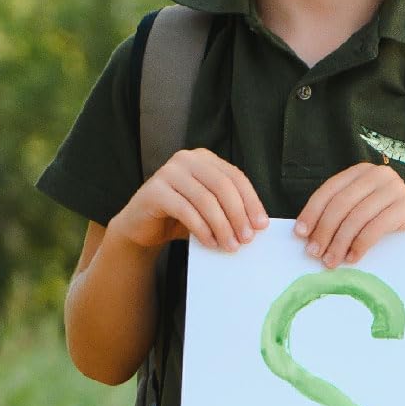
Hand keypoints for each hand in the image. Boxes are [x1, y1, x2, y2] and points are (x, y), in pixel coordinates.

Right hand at [109, 148, 267, 252]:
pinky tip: (210, 243)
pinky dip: (201, 229)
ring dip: (222, 226)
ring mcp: (167, 172)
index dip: (252, 201)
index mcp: (204, 159)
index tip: (262, 225)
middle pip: (222, 186)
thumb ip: (229, 209)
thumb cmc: (181, 218)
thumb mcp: (210, 210)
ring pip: (205, 199)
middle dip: (238, 215)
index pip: (235, 177)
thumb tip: (258, 225)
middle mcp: (186, 159)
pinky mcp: (154, 190)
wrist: (142, 228)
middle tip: (247, 239)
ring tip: (230, 246)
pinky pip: (185, 210)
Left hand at [295, 162, 404, 265]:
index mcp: (361, 172)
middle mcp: (378, 174)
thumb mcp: (360, 212)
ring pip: (357, 216)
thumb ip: (339, 215)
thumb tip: (306, 235)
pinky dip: (360, 245)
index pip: (330, 190)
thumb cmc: (387, 223)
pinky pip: (376, 227)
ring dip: (340, 242)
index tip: (300, 234)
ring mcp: (395, 188)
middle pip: (341, 203)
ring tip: (330, 261)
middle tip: (314, 253)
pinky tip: (352, 258)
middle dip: (324, 230)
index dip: (312, 212)